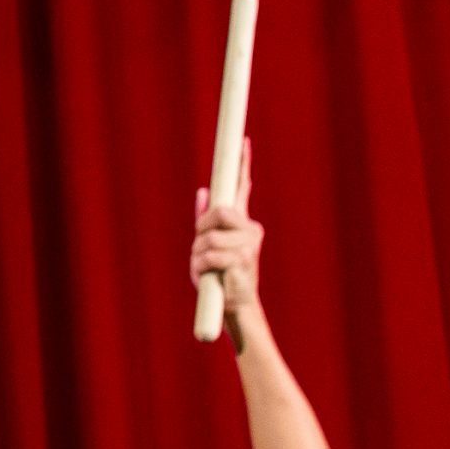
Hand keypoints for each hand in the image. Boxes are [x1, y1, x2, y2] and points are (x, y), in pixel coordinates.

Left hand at [190, 137, 264, 335]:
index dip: (241, 163)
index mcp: (242, 223)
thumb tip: (203, 192)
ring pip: (209, 237)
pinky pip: (209, 255)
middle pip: (217, 212)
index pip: (242, 187)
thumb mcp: (208, 245)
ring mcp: (249, 245)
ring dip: (198, 255)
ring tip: (208, 269)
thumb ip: (207, 221)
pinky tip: (210, 277)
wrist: (235, 307)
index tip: (242, 140)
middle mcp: (250, 230)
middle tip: (203, 248)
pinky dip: (201, 268)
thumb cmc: (220, 277)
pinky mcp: (243, 260)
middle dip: (203, 229)